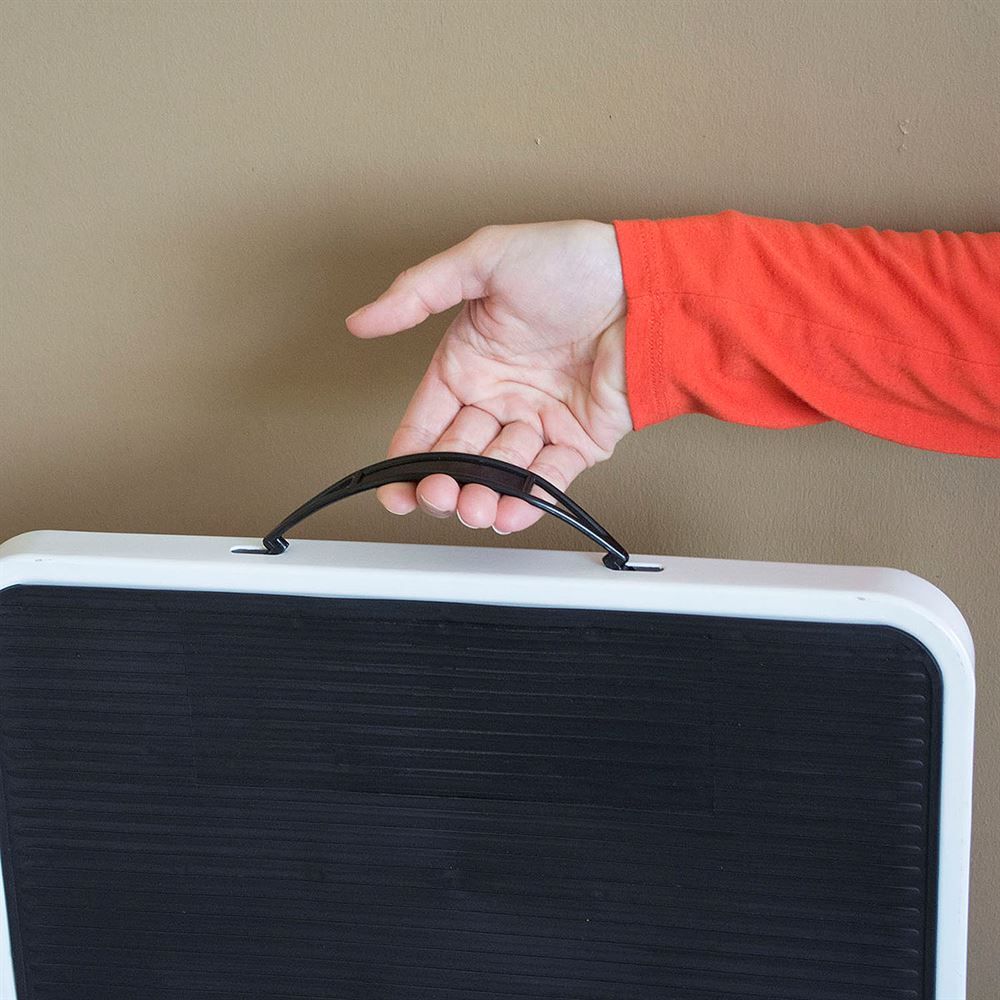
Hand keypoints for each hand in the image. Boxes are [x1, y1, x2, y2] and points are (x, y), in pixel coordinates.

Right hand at [346, 221, 631, 532]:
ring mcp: (539, 421)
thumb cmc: (574, 261)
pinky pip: (547, 479)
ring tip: (474, 505)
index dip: (406, 458)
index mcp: (469, 363)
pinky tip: (508, 511)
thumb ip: (419, 292)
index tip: (393, 488)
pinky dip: (528, 501)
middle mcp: (500, 396)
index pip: (425, 422)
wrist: (647, 285)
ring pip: (499, 474)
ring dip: (482, 497)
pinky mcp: (578, 440)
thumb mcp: (486, 259)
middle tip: (438, 495)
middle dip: (443, 483)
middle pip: (458, 457)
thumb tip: (362, 321)